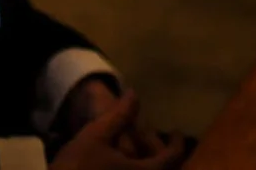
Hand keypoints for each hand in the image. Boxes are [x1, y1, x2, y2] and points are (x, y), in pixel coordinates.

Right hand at [46, 92, 189, 169]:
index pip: (171, 158)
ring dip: (150, 163)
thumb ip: (119, 115)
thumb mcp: (96, 135)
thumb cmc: (79, 165)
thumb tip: (133, 94)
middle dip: (164, 154)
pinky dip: (138, 168)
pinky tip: (127, 164)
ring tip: (142, 151)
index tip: (176, 131)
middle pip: (164, 169)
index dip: (176, 143)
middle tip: (159, 139)